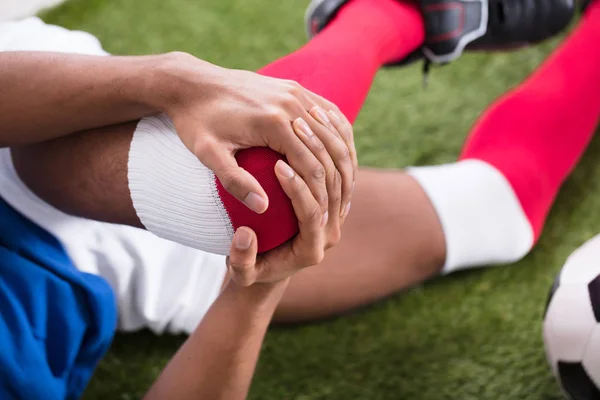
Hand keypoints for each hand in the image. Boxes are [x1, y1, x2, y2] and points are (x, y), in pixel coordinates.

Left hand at [154, 52, 356, 215]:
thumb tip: (263, 207)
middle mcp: (291, 102)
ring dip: (346, 158)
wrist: (193, 83)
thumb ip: (235, 182)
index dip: (321, 194)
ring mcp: (295, 92)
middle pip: (330, 147)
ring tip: (348, 186)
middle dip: (339, 179)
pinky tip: (342, 155)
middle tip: (343, 207)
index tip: (325, 217)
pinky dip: (340, 135)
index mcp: (273, 122)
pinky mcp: (294, 88)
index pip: (311, 164)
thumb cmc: (196, 122)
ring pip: (336, 129)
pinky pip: (329, 112)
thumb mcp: (208, 154)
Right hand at [226, 109, 350, 285]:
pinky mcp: (335, 202)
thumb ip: (242, 259)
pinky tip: (313, 121)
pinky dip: (330, 145)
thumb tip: (245, 235)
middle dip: (314, 162)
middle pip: (333, 192)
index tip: (278, 166)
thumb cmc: (251, 268)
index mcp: (312, 250)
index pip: (311, 213)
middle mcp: (330, 233)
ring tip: (302, 123)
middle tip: (293, 136)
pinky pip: (340, 169)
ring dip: (325, 148)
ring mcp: (337, 217)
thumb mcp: (241, 272)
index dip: (297, 189)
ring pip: (342, 178)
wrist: (269, 267)